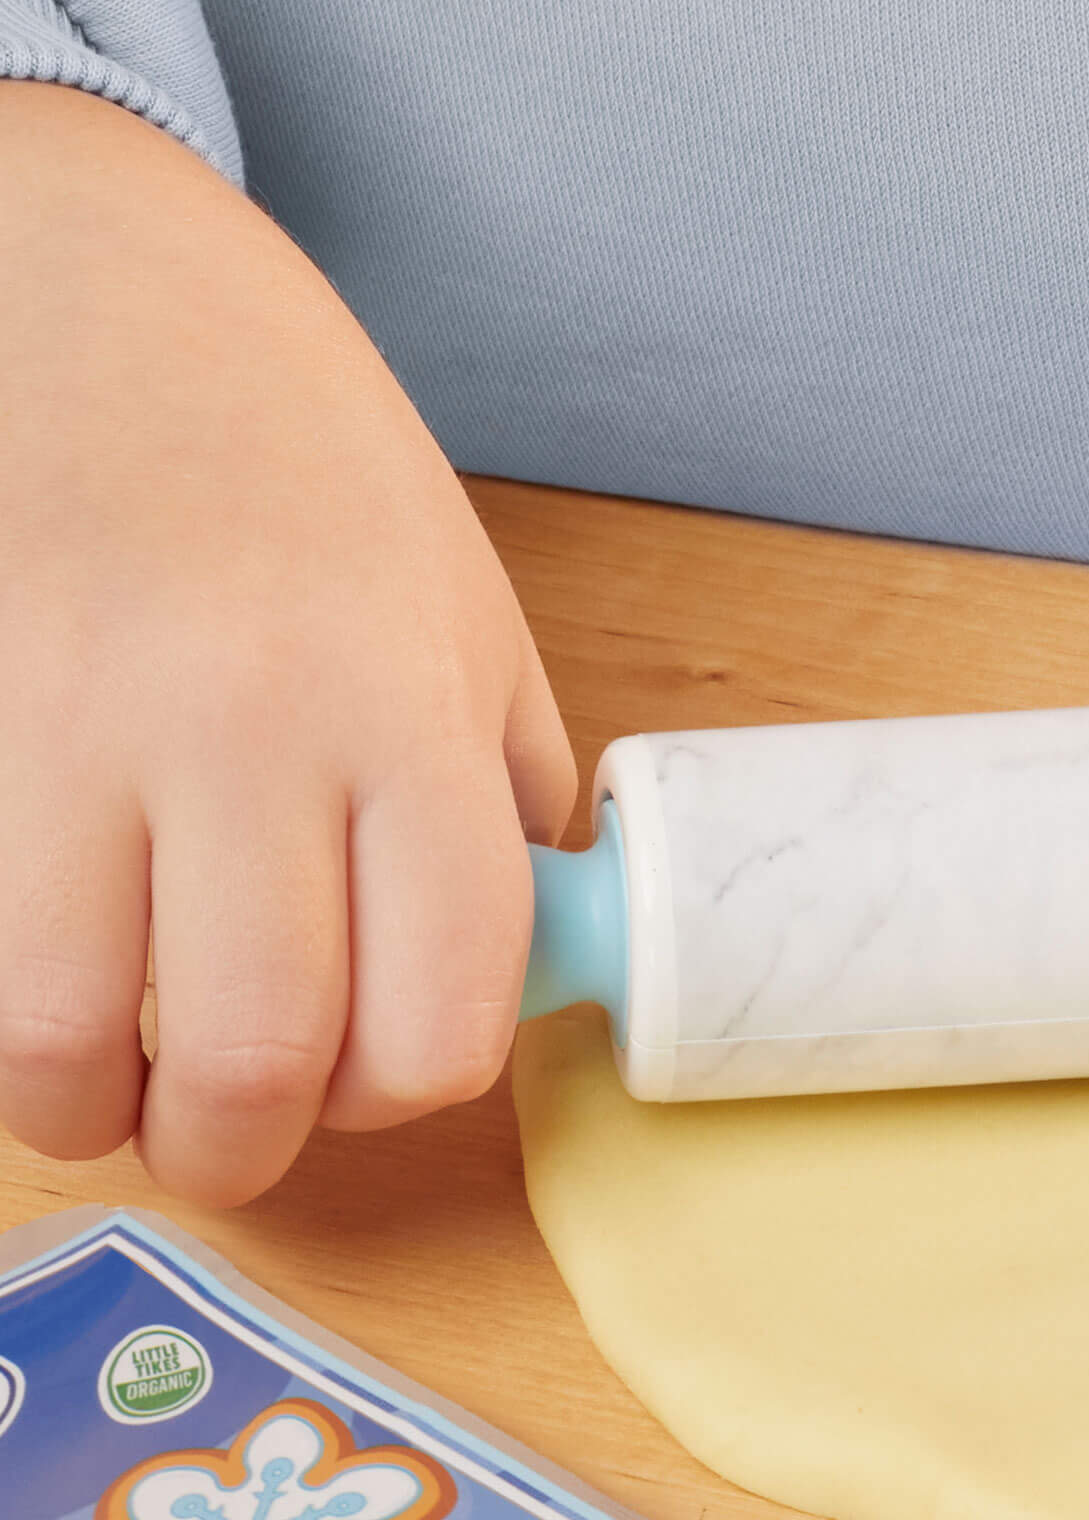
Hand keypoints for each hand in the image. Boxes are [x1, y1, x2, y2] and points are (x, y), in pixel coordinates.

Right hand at [0, 84, 574, 1203]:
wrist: (100, 279)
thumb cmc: (306, 466)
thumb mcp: (470, 622)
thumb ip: (501, 808)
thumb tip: (521, 973)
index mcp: (410, 716)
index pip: (441, 1011)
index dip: (405, 1095)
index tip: (372, 1081)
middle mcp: (248, 727)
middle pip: (255, 1058)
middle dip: (237, 1151)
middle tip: (223, 1134)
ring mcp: (66, 720)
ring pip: (58, 1037)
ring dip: (82, 1110)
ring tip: (101, 1079)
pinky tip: (36, 975)